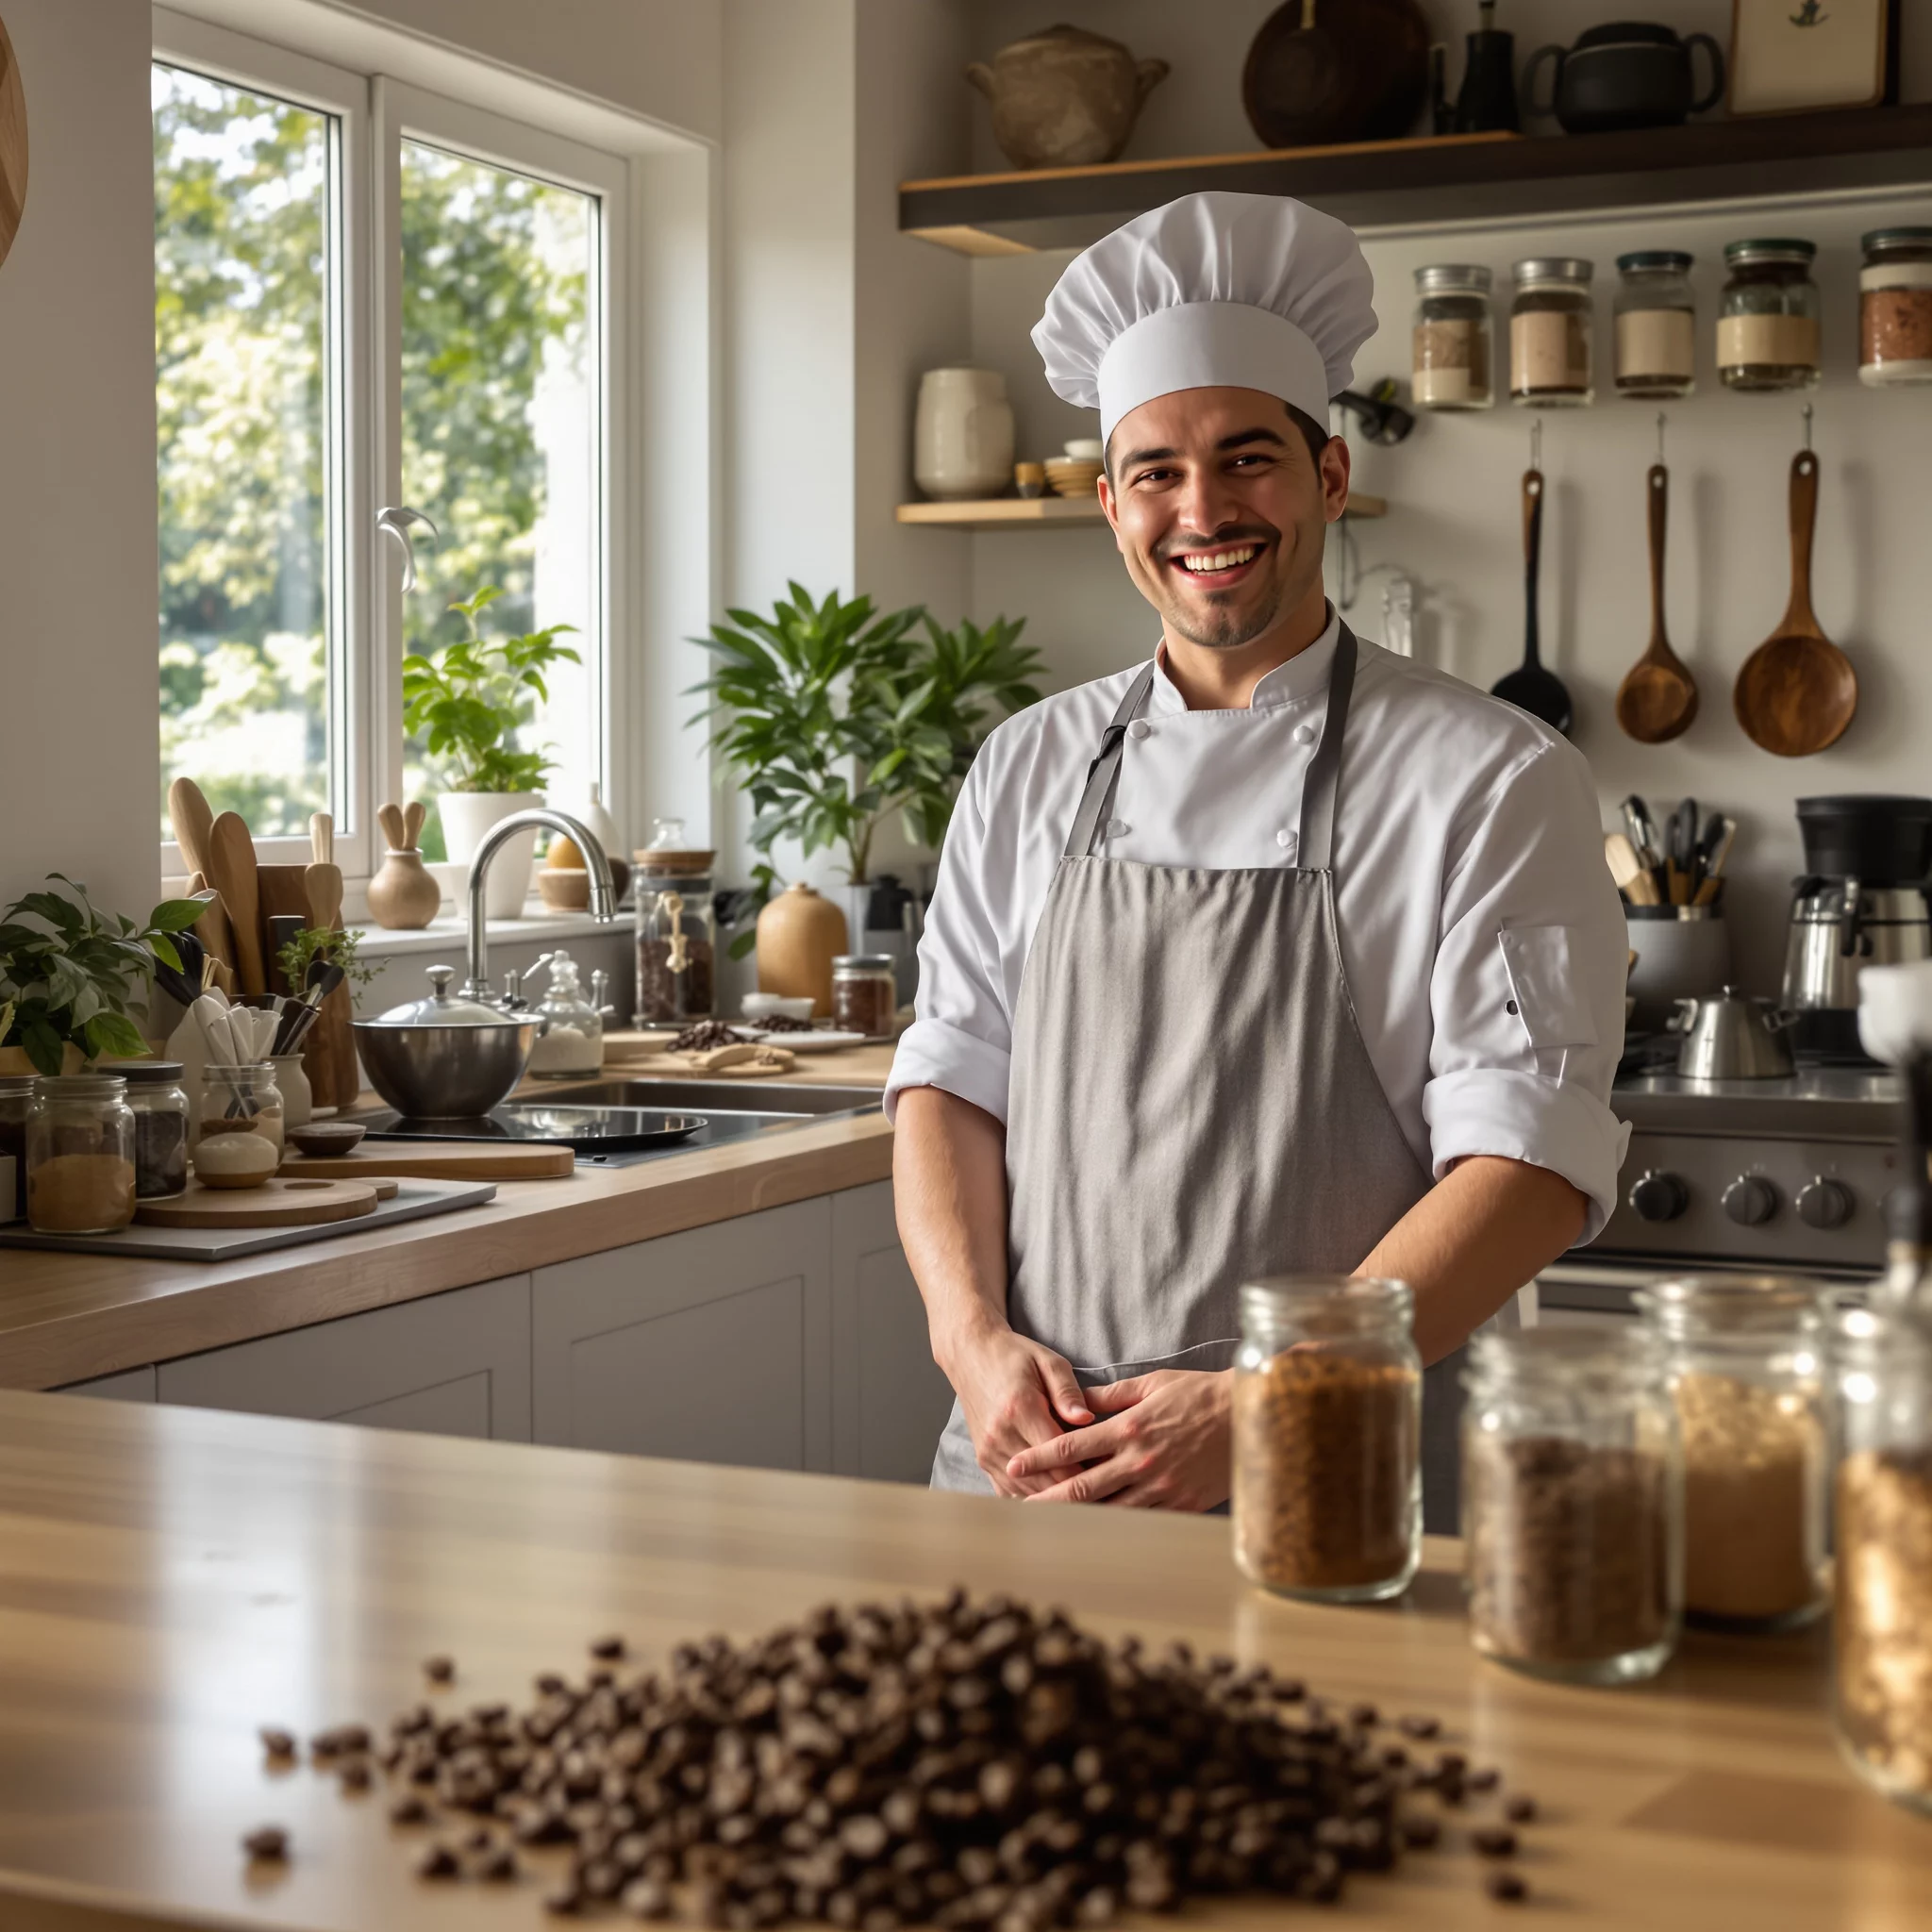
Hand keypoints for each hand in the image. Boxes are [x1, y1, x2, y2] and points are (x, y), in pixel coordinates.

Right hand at [941, 1324, 1095, 1497]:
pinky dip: (1033, 1497)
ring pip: (1028, 1492)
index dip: (1089, 1469)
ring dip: (1055, 1498)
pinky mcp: (982, 1459)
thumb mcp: (1048, 1361)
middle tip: (1103, 1490)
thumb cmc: (1013, 1356)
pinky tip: (1054, 1496)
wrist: (970, 1354)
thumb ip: (1068, 1392)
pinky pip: (1010, 1491)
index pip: (1061, 1456)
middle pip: (1046, 1481)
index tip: (1110, 1472)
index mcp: (1021, 1409)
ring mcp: (988, 1451)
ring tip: (1084, 1498)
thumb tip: (1087, 1419)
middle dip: (1076, 1490)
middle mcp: (1001, 1435)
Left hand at [1005, 1370, 1232, 1510]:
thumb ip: (1111, 1396)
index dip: (1039, 1458)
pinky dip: (1117, 1526)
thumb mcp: (1152, 1384)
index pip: (1071, 1446)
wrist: (1248, 1416)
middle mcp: (1140, 1460)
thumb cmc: (1198, 1394)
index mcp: (1129, 1427)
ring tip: (1049, 1526)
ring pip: (1109, 1510)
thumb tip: (1076, 1403)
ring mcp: (1161, 1486)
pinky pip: (1142, 1520)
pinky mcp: (1181, 1504)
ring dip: (1076, 1519)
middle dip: (1047, 1498)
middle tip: (1019, 1507)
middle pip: (1082, 1487)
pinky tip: (1097, 1532)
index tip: (1015, 1465)